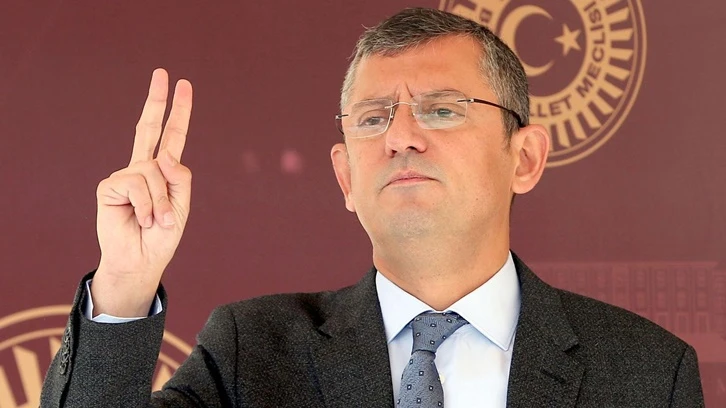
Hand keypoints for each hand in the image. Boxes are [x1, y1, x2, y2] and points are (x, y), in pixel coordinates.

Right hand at [91, 69, 192, 316]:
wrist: (140, 260)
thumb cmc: (161, 235)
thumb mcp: (181, 206)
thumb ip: (179, 179)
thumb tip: (164, 156)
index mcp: (163, 170)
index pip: (171, 136)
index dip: (178, 112)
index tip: (182, 85)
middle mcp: (143, 167)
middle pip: (150, 128)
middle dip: (157, 100)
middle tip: (162, 72)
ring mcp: (126, 175)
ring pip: (153, 170)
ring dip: (160, 200)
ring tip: (156, 221)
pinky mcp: (110, 187)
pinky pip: (137, 184)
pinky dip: (146, 205)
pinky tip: (140, 219)